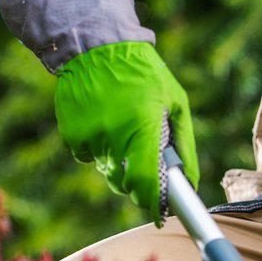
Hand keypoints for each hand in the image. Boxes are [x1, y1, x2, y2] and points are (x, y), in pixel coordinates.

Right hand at [56, 42, 198, 224]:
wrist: (97, 47)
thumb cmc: (144, 74)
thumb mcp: (175, 102)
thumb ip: (184, 144)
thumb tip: (190, 181)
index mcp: (143, 127)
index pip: (146, 182)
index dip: (153, 202)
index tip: (159, 213)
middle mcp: (113, 136)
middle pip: (124, 183)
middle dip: (135, 182)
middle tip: (142, 163)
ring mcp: (89, 137)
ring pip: (106, 169)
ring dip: (116, 160)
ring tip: (121, 126)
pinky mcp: (71, 135)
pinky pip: (86, 156)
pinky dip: (95, 148)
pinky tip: (101, 121)